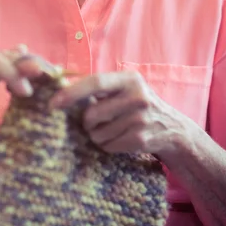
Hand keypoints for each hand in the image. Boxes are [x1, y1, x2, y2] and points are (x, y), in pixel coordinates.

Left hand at [50, 70, 196, 161]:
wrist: (171, 128)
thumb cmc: (137, 104)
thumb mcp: (126, 87)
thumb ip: (99, 86)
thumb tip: (61, 83)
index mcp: (129, 79)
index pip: (95, 83)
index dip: (71, 93)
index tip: (53, 103)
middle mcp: (137, 97)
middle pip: (92, 113)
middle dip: (87, 121)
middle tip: (97, 121)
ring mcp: (139, 119)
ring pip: (97, 133)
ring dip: (98, 135)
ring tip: (113, 129)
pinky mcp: (140, 139)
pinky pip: (107, 146)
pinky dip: (108, 144)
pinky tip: (120, 138)